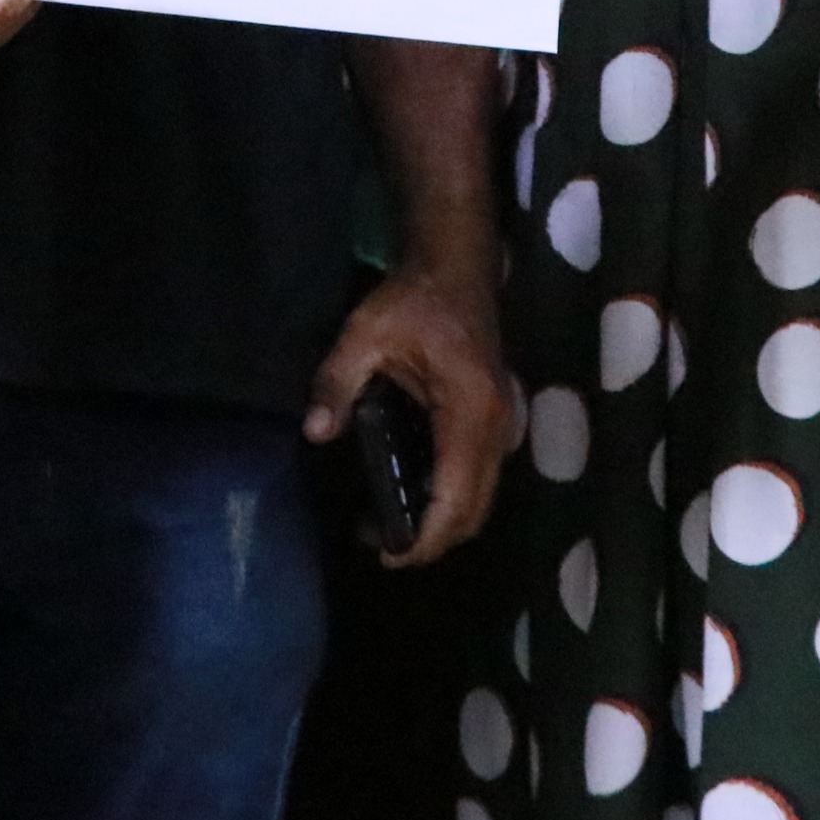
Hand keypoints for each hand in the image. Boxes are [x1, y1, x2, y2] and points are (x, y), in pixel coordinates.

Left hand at [304, 262, 512, 567]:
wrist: (457, 265)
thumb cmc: (414, 298)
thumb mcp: (365, 333)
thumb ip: (338, 383)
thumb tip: (315, 433)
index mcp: (470, 410)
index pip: (455, 497)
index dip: (426, 538)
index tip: (387, 555)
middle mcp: (498, 427)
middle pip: (475, 510)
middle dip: (433, 540)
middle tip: (379, 545)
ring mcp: (503, 425)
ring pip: (481, 497)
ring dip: (442, 521)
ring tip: (387, 524)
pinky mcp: (496, 421)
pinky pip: (479, 477)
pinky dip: (450, 497)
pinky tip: (409, 492)